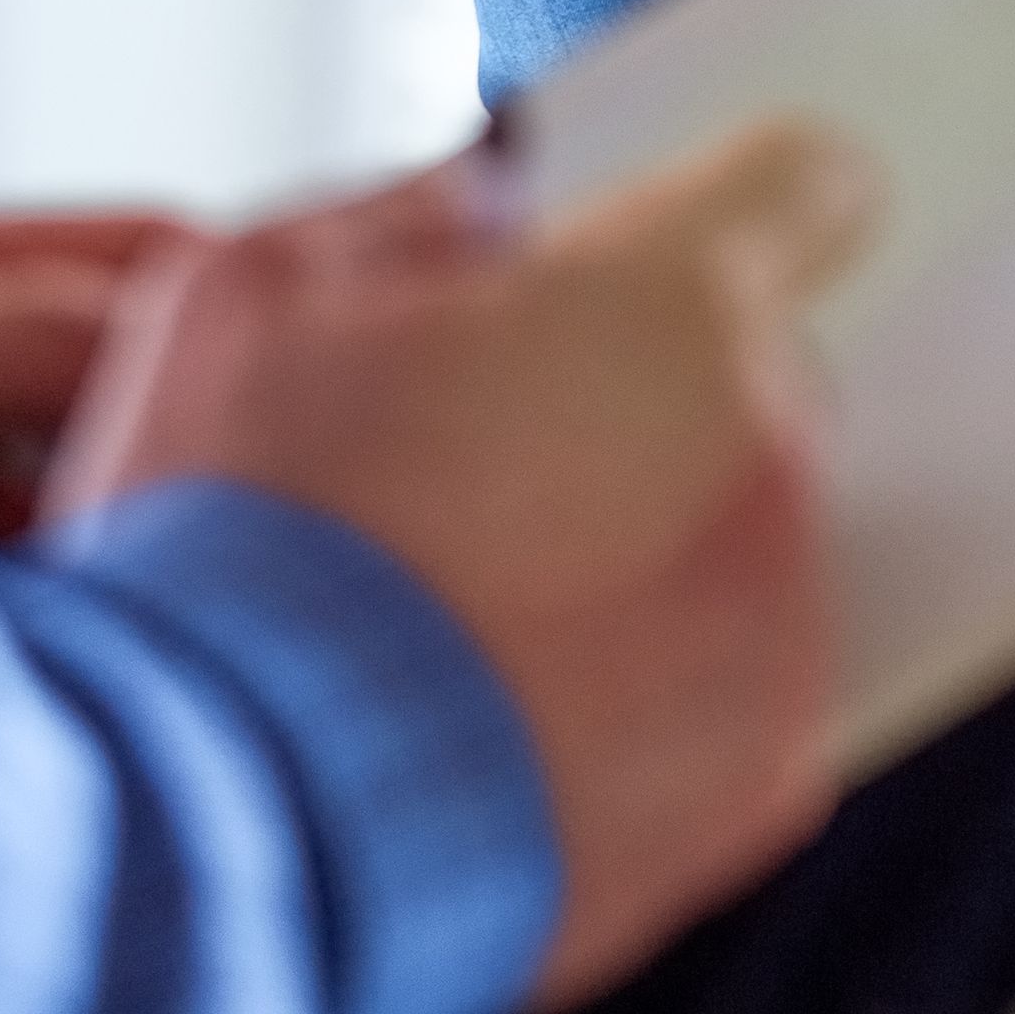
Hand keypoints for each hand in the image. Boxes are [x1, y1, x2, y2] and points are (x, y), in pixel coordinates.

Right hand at [47, 123, 879, 1012]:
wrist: (209, 830)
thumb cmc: (220, 552)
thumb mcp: (247, 293)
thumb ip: (406, 222)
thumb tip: (479, 218)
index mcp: (667, 308)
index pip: (805, 183)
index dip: (737, 199)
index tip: (669, 247)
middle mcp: (766, 462)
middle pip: (756, 382)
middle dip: (646, 399)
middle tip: (477, 461)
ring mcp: (779, 634)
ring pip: (747, 542)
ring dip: (650, 553)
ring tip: (467, 612)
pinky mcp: (762, 785)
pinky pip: (732, 694)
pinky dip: (651, 696)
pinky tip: (503, 711)